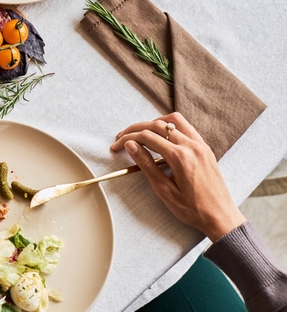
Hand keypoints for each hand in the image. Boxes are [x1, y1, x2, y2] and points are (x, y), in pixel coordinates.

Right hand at [110, 112, 245, 241]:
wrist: (221, 217)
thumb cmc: (193, 209)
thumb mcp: (164, 190)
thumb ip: (146, 165)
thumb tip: (131, 145)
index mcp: (180, 157)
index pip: (147, 137)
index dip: (128, 139)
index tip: (117, 146)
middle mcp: (192, 146)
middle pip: (158, 125)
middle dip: (136, 129)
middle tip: (122, 137)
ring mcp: (201, 145)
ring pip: (174, 120)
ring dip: (154, 123)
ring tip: (142, 133)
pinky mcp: (205, 148)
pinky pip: (186, 127)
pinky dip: (170, 126)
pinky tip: (162, 136)